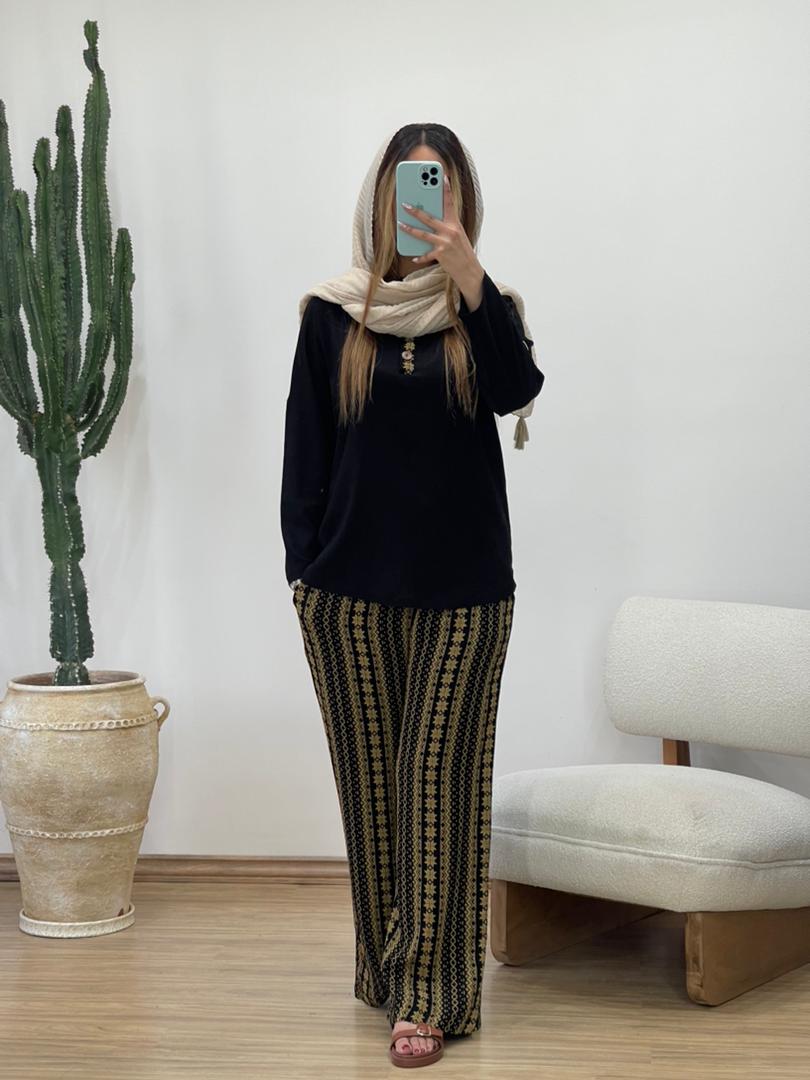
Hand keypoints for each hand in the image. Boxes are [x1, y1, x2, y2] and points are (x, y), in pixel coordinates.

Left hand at [398, 175, 481, 291]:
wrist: (469, 270)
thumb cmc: (462, 252)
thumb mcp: (458, 236)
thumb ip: (446, 226)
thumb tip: (430, 220)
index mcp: (455, 224)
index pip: (450, 203)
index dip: (446, 189)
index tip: (442, 176)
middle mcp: (450, 231)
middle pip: (429, 218)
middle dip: (415, 211)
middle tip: (404, 204)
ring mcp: (445, 243)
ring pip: (423, 234)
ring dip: (410, 229)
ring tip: (400, 224)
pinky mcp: (440, 254)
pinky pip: (426, 254)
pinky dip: (419, 257)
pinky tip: (414, 257)